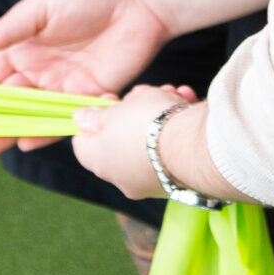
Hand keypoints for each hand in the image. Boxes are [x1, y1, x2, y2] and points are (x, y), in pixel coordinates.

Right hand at [0, 0, 172, 161]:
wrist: (140, 0)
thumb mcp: (41, 7)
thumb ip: (7, 31)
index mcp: (22, 47)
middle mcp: (38, 71)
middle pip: (3, 104)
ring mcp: (62, 86)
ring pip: (28, 116)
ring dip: (7, 133)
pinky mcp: (88, 96)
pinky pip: (63, 119)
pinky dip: (44, 131)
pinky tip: (26, 143)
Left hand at [69, 83, 203, 200]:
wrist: (194, 147)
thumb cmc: (147, 124)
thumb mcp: (114, 112)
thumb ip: (94, 117)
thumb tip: (79, 119)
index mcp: (99, 162)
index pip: (83, 141)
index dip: (92, 117)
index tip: (108, 100)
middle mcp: (122, 178)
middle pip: (120, 137)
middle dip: (133, 110)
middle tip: (142, 93)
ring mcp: (151, 181)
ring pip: (149, 139)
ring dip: (158, 113)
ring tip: (170, 94)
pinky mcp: (177, 180)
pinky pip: (172, 149)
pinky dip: (177, 127)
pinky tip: (185, 106)